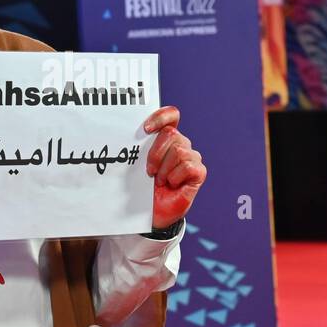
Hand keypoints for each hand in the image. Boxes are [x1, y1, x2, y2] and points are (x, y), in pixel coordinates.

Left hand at [142, 105, 205, 230]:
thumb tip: (127, 140)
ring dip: (164, 169)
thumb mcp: (138, 166)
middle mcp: (181, 144)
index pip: (171, 115)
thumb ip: (139, 149)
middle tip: (150, 171)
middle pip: (171, 133)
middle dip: (156, 153)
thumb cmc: (145, 188)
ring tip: (160, 180)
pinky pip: (187, 166)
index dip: (161, 117)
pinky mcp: (199, 171)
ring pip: (178, 150)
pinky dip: (175, 177)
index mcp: (166, 138)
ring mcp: (191, 157)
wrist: (153, 211)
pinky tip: (172, 184)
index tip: (146, 129)